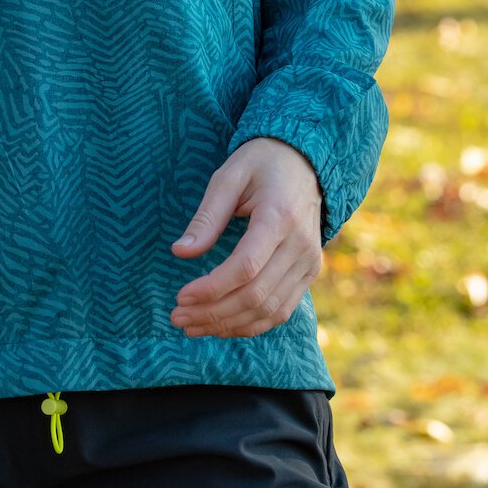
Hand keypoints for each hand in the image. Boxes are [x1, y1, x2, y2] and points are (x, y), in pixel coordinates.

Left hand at [168, 136, 323, 338]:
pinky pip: (282, 310)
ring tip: (193, 326)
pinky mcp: (309, 272)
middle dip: (213, 312)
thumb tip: (180, 252)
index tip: (181, 296)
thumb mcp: (228, 177)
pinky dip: (252, 325)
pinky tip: (223, 325)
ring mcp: (309, 262)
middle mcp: (301, 245)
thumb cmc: (261, 163)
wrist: (304, 162)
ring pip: (269, 310)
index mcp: (280, 216)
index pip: (246, 267)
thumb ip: (206, 217)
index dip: (211, 289)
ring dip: (229, 325)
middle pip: (256, 295)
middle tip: (178, 316)